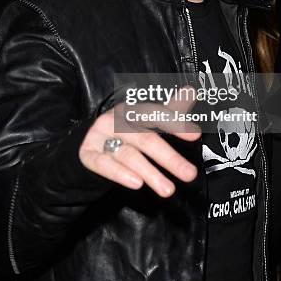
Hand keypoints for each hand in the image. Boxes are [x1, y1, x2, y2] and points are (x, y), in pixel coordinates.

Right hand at [79, 87, 200, 197]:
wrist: (86, 146)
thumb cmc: (122, 135)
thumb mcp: (145, 123)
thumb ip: (170, 111)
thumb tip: (191, 90)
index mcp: (131, 110)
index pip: (155, 115)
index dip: (175, 124)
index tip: (195, 135)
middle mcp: (115, 120)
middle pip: (146, 139)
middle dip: (170, 158)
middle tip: (190, 174)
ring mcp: (99, 137)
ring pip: (129, 155)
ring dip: (150, 173)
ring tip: (168, 189)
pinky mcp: (87, 155)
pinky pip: (104, 164)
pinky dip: (120, 174)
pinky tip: (137, 183)